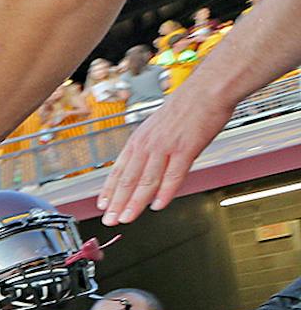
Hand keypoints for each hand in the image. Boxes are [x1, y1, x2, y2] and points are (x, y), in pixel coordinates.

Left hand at [97, 83, 234, 223]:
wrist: (206, 90)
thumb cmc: (185, 108)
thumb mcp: (156, 127)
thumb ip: (149, 148)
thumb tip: (142, 165)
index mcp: (139, 140)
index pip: (119, 170)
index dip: (109, 190)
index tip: (102, 206)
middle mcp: (148, 145)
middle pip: (129, 179)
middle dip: (117, 202)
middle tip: (109, 219)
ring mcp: (166, 147)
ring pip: (146, 180)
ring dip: (135, 202)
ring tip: (126, 218)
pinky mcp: (186, 148)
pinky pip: (173, 174)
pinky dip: (164, 192)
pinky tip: (158, 205)